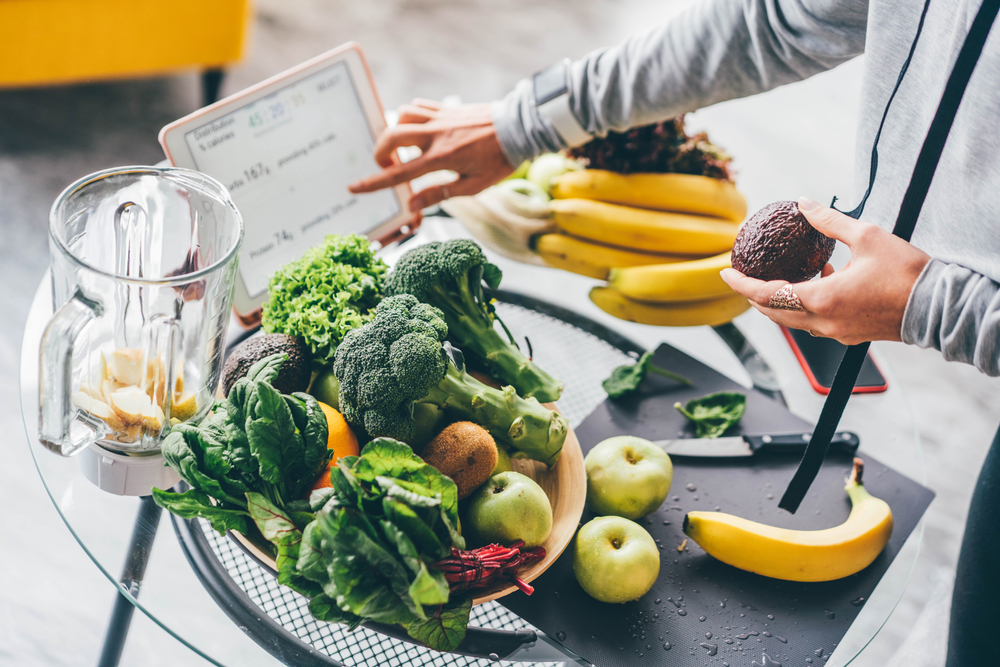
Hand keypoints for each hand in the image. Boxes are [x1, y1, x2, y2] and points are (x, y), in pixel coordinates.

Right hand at [348, 99, 512, 211]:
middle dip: (380, 152)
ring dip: (396, 132)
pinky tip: (419, 130)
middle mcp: (435, 135)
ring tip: (406, 149)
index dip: (374, 182)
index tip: (354, 187)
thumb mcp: (473, 186)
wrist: (519, 129)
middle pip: (391, 136)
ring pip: (402, 116)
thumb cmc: (499, 161)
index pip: (399, 173)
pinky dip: (411, 117)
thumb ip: (440, 194)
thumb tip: (412, 206)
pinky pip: (417, 107)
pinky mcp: (446, 107)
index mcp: (441, 158)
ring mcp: (440, 117)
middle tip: (388, 166)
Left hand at [720, 197, 930, 344]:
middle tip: (742, 276)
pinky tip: (819, 279)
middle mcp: (823, 322)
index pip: (765, 295)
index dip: (741, 284)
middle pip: (773, 313)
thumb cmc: (906, 272)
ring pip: (793, 320)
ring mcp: (836, 332)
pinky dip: (805, 304)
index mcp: (821, 300)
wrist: (938, 306)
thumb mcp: (866, 236)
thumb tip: (805, 204)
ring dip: (779, 301)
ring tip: (776, 277)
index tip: (724, 271)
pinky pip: (815, 321)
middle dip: (753, 296)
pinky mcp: (850, 334)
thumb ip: (829, 221)